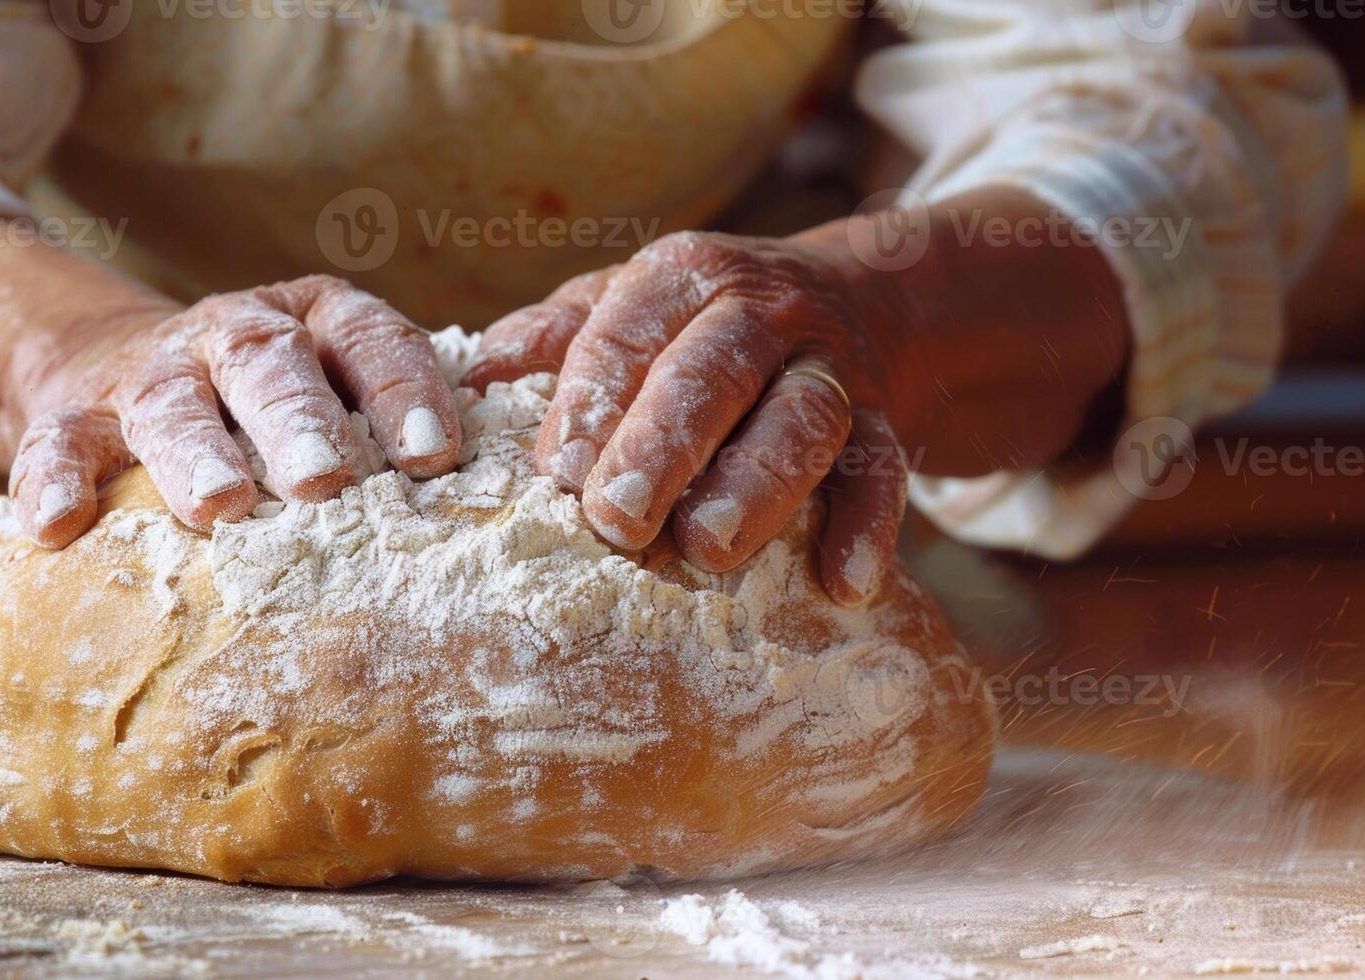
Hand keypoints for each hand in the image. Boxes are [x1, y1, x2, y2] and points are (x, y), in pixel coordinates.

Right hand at [0, 232, 460, 547]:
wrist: (118, 367)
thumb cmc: (271, 404)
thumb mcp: (336, 387)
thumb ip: (397, 427)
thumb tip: (504, 502)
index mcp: (318, 320)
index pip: (372, 340)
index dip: (403, 391)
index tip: (435, 456)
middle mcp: (236, 333)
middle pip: (271, 362)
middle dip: (301, 420)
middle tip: (326, 483)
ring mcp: (152, 371)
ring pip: (172, 401)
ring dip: (197, 451)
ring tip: (220, 506)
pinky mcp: (75, 413)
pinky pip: (58, 441)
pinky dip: (53, 478)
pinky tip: (56, 524)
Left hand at [466, 230, 906, 603]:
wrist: (861, 301)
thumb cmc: (705, 325)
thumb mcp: (634, 306)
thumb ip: (562, 336)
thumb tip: (479, 369)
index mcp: (682, 278)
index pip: (625, 332)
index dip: (590, 402)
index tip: (560, 475)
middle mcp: (761, 311)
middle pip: (713, 370)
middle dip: (661, 445)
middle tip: (616, 521)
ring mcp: (830, 365)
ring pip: (802, 419)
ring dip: (756, 485)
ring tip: (708, 548)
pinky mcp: (885, 419)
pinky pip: (884, 469)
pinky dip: (868, 527)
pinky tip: (843, 586)